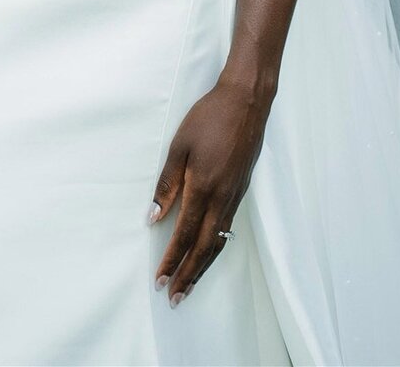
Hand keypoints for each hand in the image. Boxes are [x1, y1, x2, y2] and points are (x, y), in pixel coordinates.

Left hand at [148, 78, 270, 303]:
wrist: (246, 102)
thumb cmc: (210, 117)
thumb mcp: (180, 145)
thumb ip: (167, 183)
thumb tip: (153, 217)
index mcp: (203, 187)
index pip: (184, 234)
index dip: (172, 260)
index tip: (160, 280)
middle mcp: (221, 198)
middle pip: (203, 248)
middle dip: (188, 275)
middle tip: (174, 297)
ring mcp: (234, 196)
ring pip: (218, 242)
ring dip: (202, 267)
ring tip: (190, 286)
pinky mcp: (241, 190)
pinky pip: (227, 228)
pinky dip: (216, 248)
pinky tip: (209, 252)